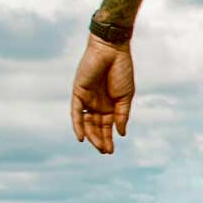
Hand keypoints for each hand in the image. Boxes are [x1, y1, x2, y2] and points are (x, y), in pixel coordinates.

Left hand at [71, 34, 134, 153]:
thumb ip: (122, 114)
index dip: (109, 138)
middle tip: (106, 151)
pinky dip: (78, 125)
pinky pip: (76, 113)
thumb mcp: (126, 96)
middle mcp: (96, 103)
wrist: (112, 50)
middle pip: (96, 126)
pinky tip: (82, 138)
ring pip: (86, 122)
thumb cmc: (122, 70)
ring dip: (92, 136)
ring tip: (99, 147)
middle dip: (101, 139)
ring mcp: (87, 99)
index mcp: (109, 104)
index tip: (111, 150)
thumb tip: (121, 133)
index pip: (107, 125)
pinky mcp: (78, 93)